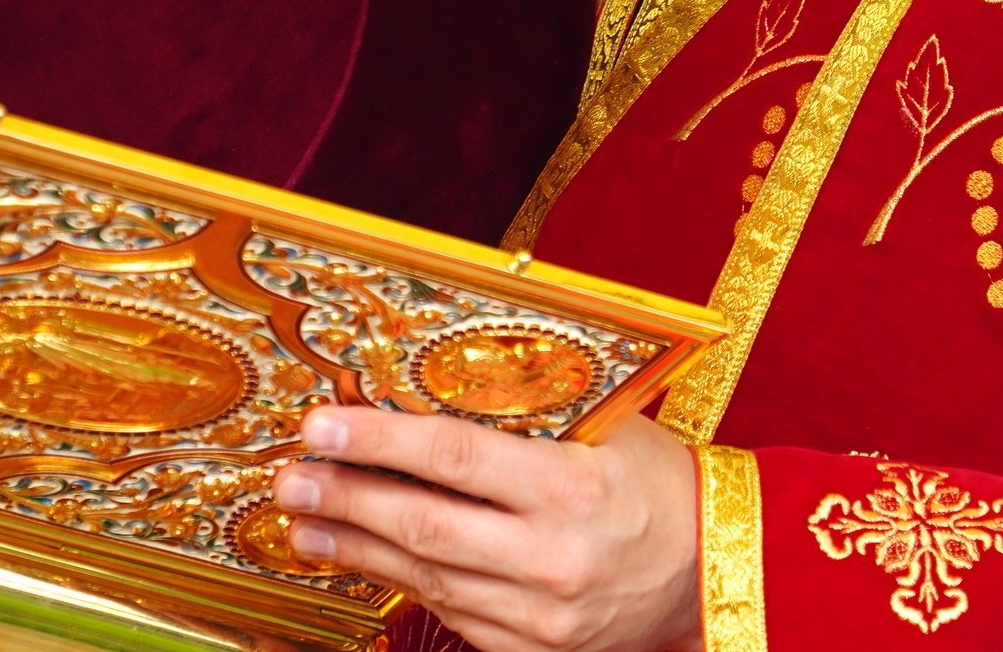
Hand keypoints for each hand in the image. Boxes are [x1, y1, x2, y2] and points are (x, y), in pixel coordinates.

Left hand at [271, 408, 703, 651]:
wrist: (711, 571)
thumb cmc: (657, 480)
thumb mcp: (606, 428)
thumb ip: (526, 413)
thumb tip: (428, 377)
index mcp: (571, 487)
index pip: (453, 457)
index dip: (379, 441)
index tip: (323, 424)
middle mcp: (551, 558)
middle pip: (423, 526)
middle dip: (346, 497)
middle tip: (291, 475)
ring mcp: (539, 617)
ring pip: (426, 578)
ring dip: (355, 546)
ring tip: (305, 518)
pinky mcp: (532, 651)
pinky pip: (452, 613)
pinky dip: (402, 582)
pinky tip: (365, 556)